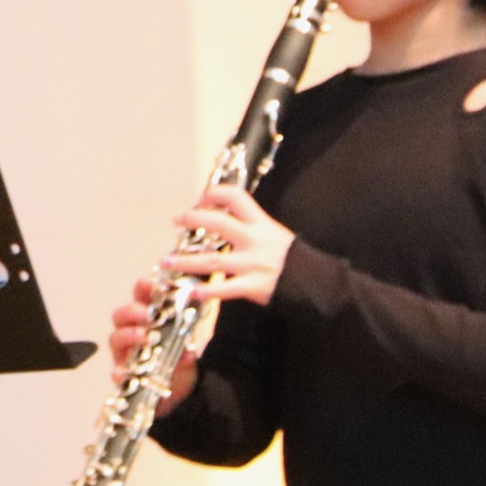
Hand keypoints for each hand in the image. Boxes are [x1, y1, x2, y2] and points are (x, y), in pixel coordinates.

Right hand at [110, 279, 198, 412]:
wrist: (175, 392)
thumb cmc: (177, 364)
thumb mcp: (187, 354)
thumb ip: (187, 350)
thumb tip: (188, 351)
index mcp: (147, 319)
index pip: (141, 297)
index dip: (144, 288)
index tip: (154, 284)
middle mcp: (132, 332)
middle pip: (121, 314)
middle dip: (132, 311)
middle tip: (146, 314)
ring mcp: (125, 352)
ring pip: (115, 337)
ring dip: (127, 335)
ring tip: (142, 336)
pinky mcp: (123, 374)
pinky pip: (116, 372)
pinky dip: (119, 372)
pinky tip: (123, 373)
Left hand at [159, 183, 294, 305]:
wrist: (318, 283)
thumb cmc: (293, 259)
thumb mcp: (275, 234)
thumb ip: (250, 227)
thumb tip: (221, 218)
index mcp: (261, 224)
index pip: (236, 198)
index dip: (215, 194)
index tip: (200, 200)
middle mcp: (255, 240)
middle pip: (220, 224)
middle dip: (194, 220)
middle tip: (177, 220)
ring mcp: (253, 264)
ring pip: (214, 260)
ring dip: (187, 260)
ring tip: (167, 260)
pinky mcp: (255, 286)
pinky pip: (226, 289)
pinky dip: (208, 291)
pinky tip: (192, 291)